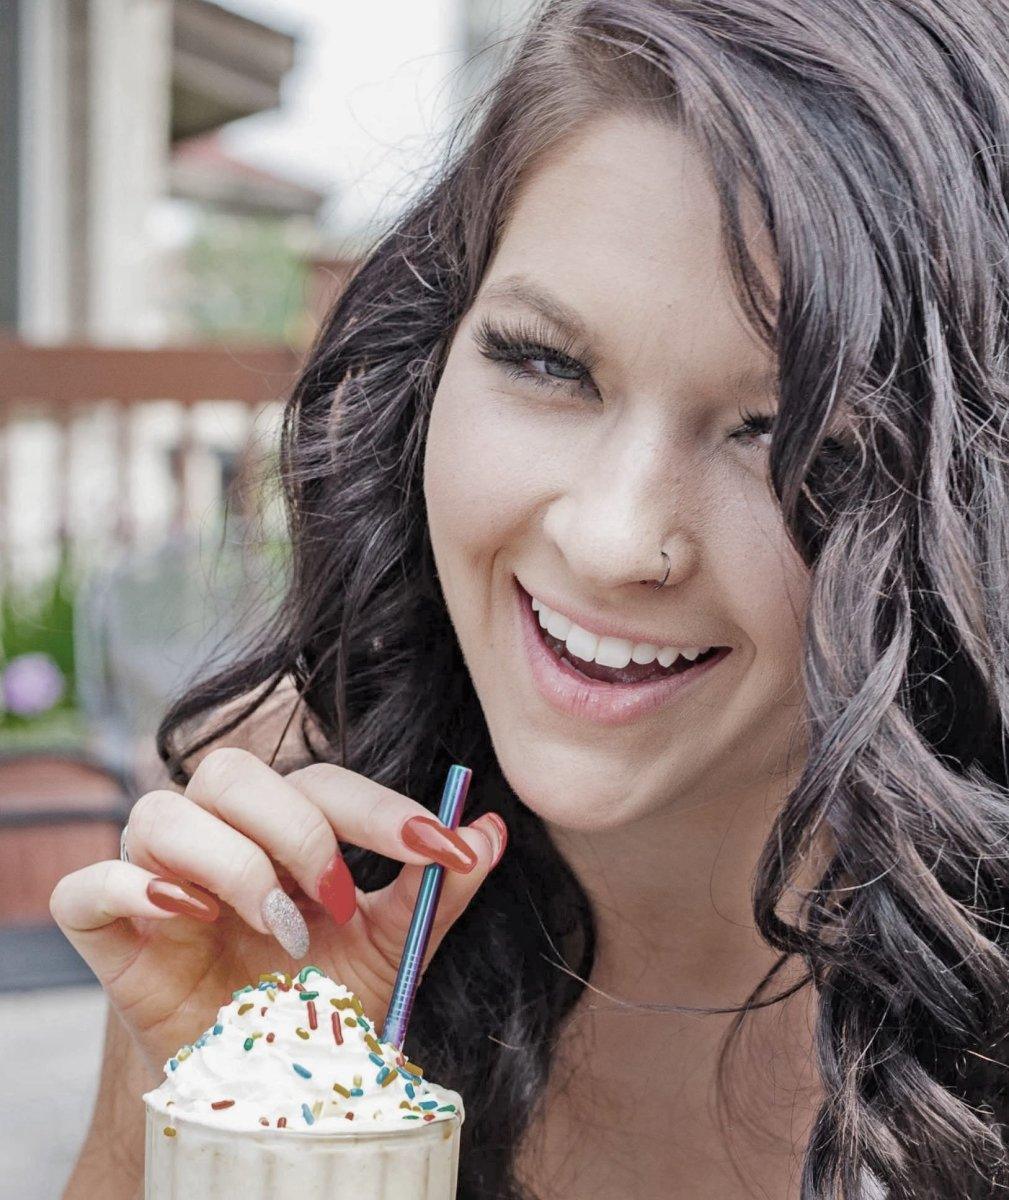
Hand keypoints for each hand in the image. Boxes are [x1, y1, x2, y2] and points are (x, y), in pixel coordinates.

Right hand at [50, 749, 505, 1076]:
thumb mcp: (391, 949)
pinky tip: (189, 916)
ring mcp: (156, 878)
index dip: (382, 808)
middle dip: (297, 826)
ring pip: (161, 810)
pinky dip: (134, 887)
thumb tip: (490, 831)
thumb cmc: (320, 1003)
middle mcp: (217, 835)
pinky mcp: (104, 930)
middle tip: (341, 898)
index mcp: (283, 830)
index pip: (322, 782)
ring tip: (278, 925)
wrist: (259, 1088)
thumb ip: (437, 892)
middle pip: (233, 771)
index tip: (442, 848)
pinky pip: (89, 883)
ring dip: (230, 859)